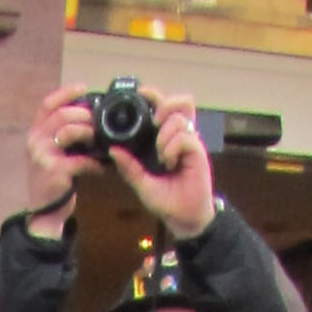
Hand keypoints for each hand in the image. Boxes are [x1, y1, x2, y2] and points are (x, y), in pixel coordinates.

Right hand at [25, 84, 94, 227]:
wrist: (44, 212)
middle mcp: (35, 142)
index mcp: (35, 133)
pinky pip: (80, 160)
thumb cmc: (52, 180)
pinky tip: (102, 167)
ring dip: (89, 133)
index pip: (47, 104)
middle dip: (84, 115)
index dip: (66, 92)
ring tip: (100, 141)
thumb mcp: (51, 152)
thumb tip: (88, 114)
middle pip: (62, 115)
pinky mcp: (55, 171)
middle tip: (98, 121)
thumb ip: (62, 133)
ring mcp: (43, 156)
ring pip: (69, 131)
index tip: (84, 87)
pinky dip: (94, 163)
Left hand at [115, 100, 213, 238]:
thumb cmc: (165, 199)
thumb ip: (128, 166)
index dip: (154, 95)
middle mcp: (179, 136)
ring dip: (165, 135)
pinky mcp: (198, 150)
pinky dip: (172, 148)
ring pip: (179, 118)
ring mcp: (190, 142)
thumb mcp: (141, 183)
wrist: (182, 217)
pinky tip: (169, 163)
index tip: (141, 94)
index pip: (164, 106)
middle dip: (164, 106)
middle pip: (180, 101)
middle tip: (155, 122)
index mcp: (165, 138)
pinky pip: (185, 137)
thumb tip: (113, 150)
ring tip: (161, 156)